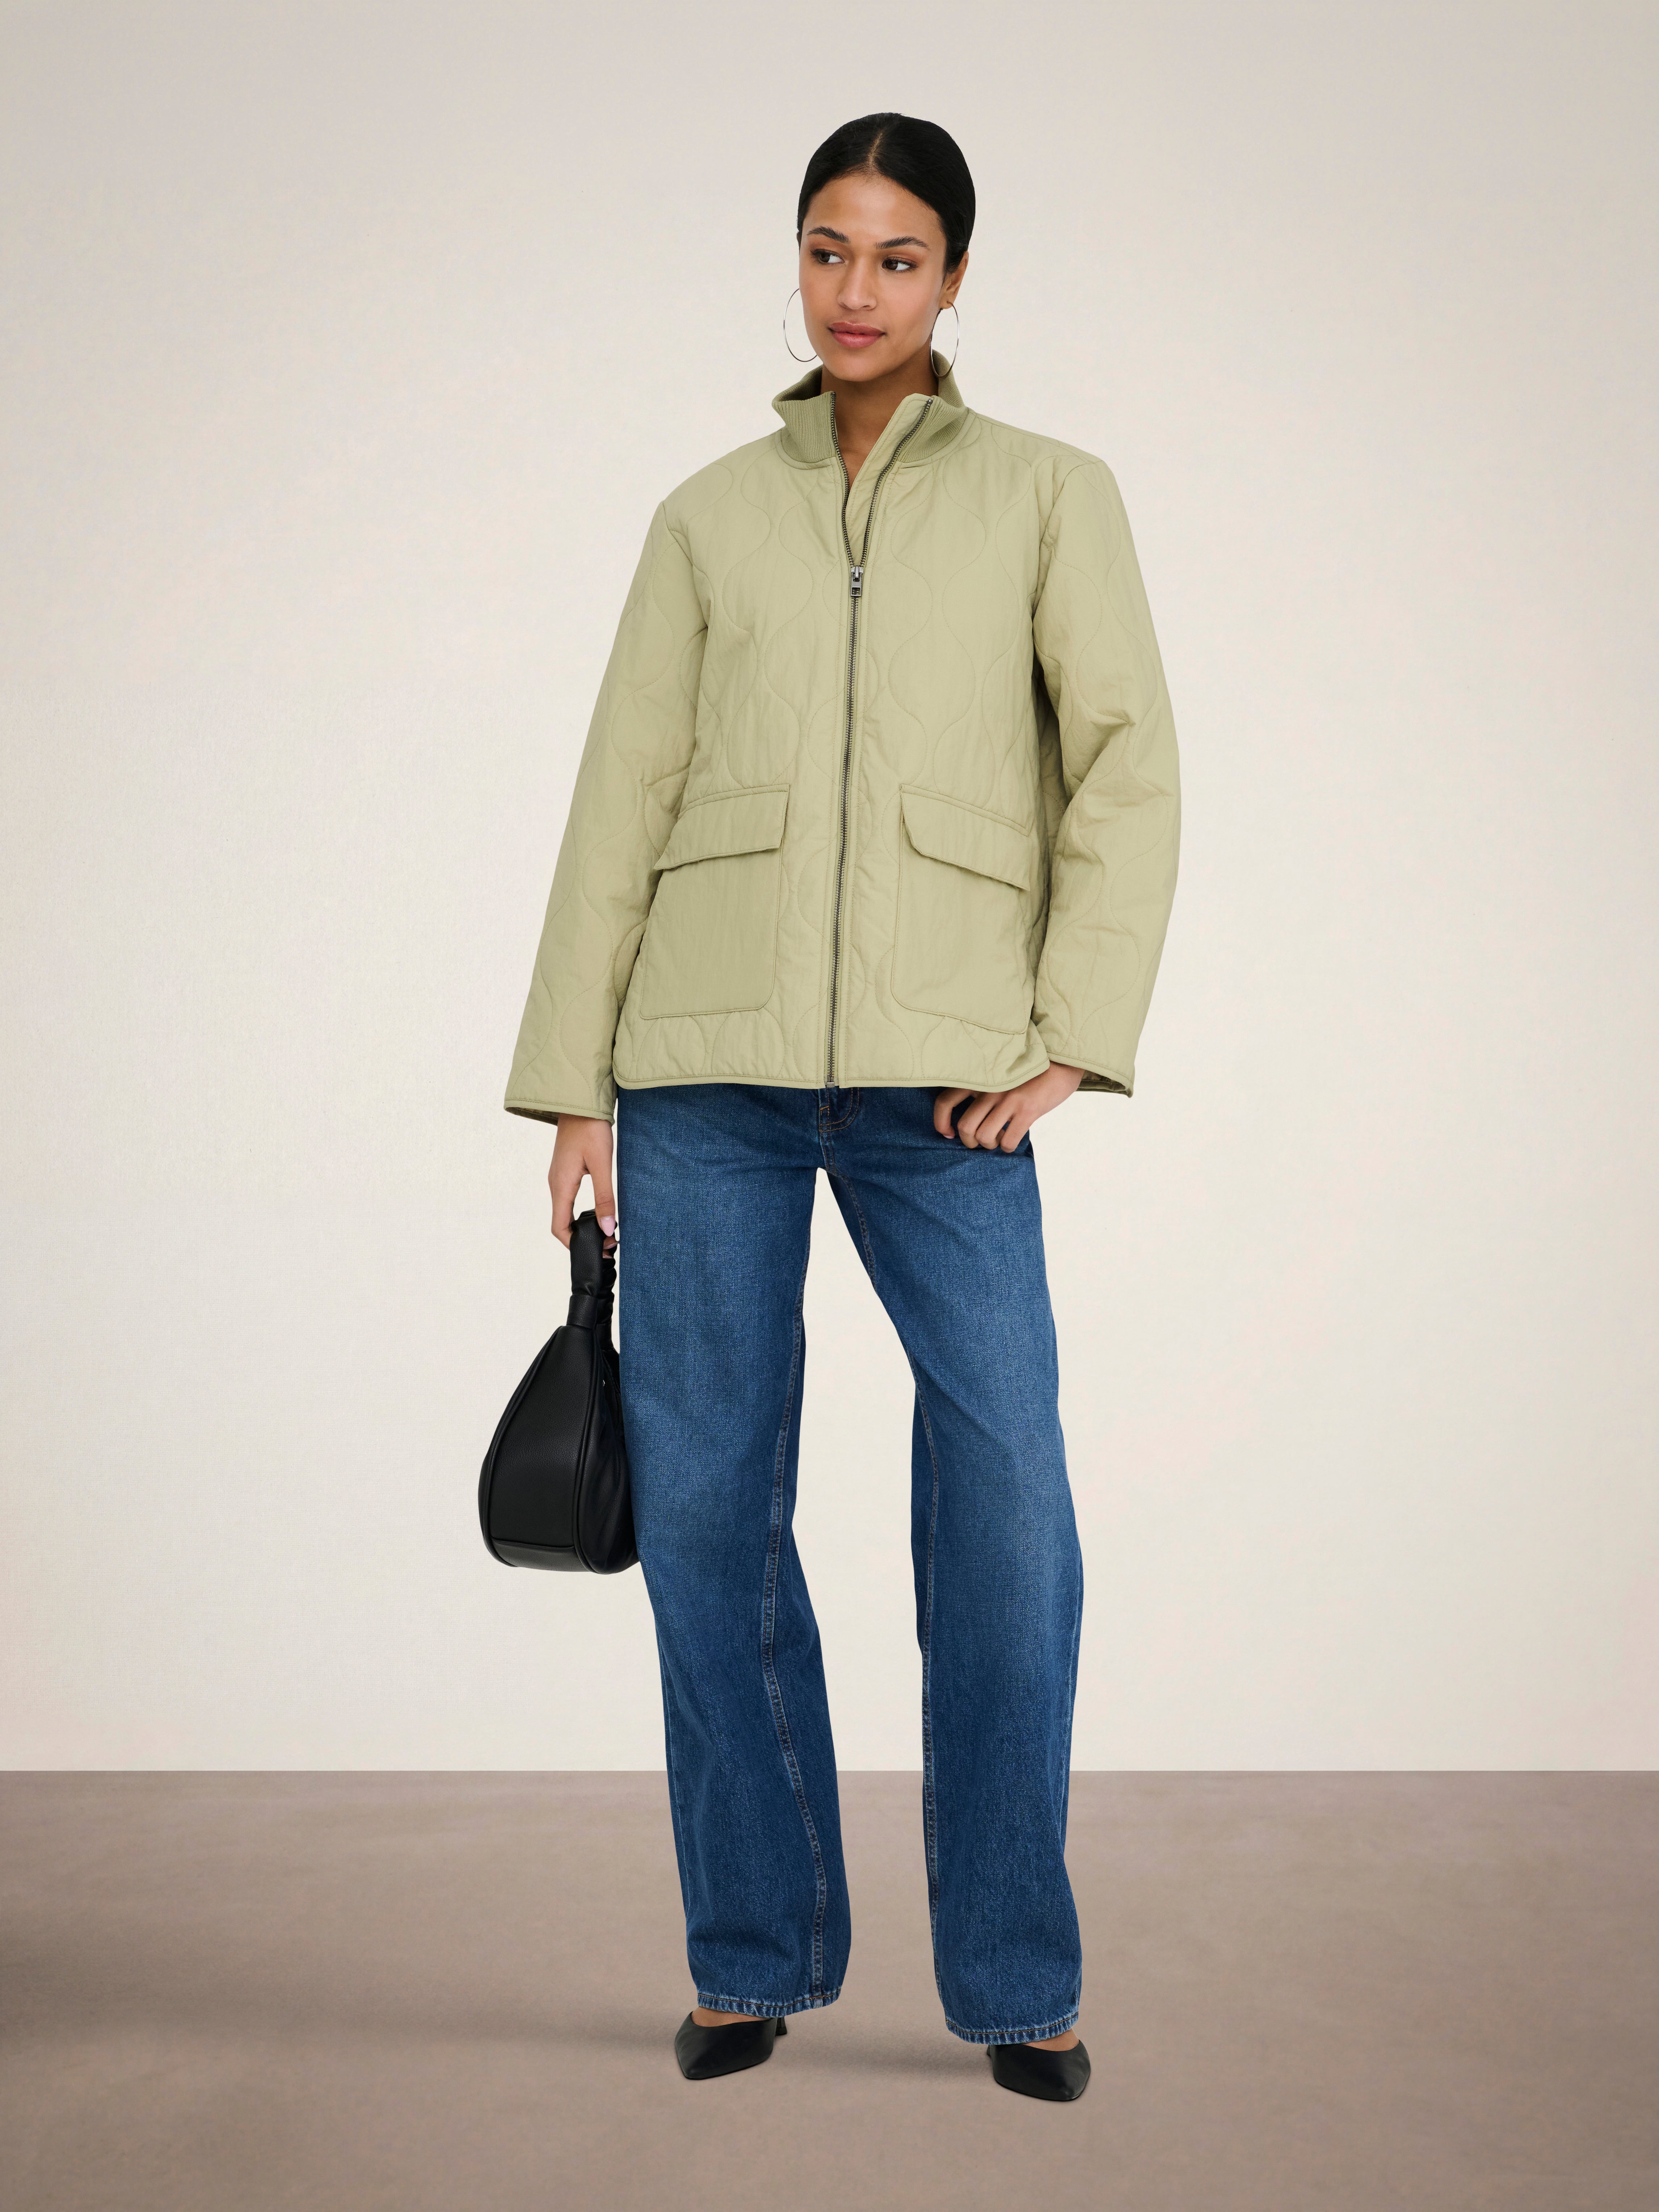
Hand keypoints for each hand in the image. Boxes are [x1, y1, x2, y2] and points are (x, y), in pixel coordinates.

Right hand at [547, 1114, 616, 1249]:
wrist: (579, 1102)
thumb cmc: (590, 1129)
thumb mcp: (602, 1164)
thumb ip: (605, 1197)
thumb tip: (607, 1228)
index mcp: (561, 1186)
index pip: (559, 1227)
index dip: (574, 1244)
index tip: (595, 1250)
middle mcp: (555, 1185)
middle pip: (561, 1222)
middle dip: (581, 1237)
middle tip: (607, 1242)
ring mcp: (558, 1178)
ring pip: (565, 1211)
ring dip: (581, 1225)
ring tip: (605, 1230)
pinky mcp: (564, 1171)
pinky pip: (568, 1199)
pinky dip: (580, 1212)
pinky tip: (597, 1211)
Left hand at [933, 1063, 1084, 1149]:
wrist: (1061, 1064)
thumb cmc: (1028, 1073)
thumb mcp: (998, 1075)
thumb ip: (982, 1089)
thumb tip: (966, 1117)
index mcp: (980, 1079)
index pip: (945, 1101)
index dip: (941, 1122)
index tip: (948, 1134)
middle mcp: (990, 1088)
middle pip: (965, 1127)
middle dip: (969, 1142)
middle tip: (979, 1142)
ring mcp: (1008, 1100)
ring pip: (983, 1136)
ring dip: (989, 1145)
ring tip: (998, 1139)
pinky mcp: (1027, 1111)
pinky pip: (1007, 1141)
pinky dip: (1007, 1147)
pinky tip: (1011, 1141)